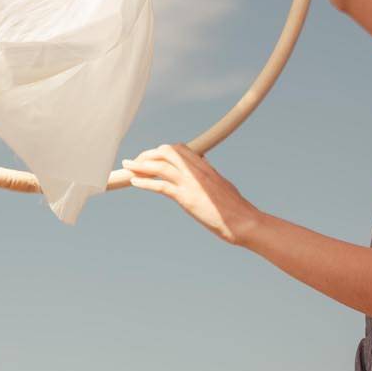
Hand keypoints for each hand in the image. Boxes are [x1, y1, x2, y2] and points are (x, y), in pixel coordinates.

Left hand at [122, 142, 258, 244]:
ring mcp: (192, 183)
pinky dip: (145, 183)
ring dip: (141, 165)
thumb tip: (207, 170)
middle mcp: (197, 171)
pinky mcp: (187, 198)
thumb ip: (211, 177)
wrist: (244, 221)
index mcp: (206, 167)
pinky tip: (135, 182)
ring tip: (127, 166)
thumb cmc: (236, 209)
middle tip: (136, 162)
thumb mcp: (223, 186)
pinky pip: (161, 186)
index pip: (180, 148)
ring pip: (161, 166)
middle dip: (148, 154)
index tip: (152, 157)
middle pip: (167, 152)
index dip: (163, 151)